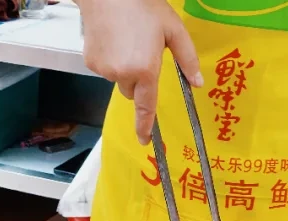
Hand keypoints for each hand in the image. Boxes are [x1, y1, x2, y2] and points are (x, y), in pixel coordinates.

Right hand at [78, 0, 202, 144]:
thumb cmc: (142, 5)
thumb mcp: (173, 29)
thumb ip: (187, 58)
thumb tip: (197, 83)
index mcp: (145, 69)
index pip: (146, 107)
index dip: (145, 126)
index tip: (144, 141)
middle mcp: (123, 74)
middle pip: (133, 91)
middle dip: (139, 79)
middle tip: (143, 50)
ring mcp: (104, 70)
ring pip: (119, 79)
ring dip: (125, 67)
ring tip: (127, 39)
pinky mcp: (90, 62)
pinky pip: (105, 69)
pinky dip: (111, 59)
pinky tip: (113, 38)